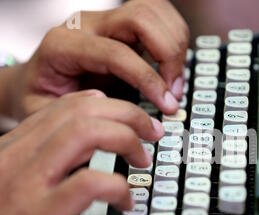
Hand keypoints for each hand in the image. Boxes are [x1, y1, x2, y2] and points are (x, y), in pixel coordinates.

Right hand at [0, 90, 162, 214]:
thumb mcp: (12, 182)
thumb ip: (42, 160)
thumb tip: (82, 143)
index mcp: (13, 148)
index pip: (64, 107)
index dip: (105, 105)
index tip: (127, 115)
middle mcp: (18, 157)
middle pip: (81, 111)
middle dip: (127, 114)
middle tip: (150, 133)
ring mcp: (28, 184)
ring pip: (86, 133)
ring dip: (126, 140)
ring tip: (142, 160)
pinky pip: (90, 183)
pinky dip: (118, 187)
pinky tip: (125, 202)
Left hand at [6, 0, 188, 119]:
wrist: (36, 82)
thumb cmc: (41, 98)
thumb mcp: (46, 114)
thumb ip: (79, 111)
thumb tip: (117, 109)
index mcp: (63, 45)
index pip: (117, 52)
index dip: (148, 79)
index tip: (165, 105)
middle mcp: (86, 25)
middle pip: (140, 17)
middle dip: (168, 55)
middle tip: (173, 91)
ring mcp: (106, 20)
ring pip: (154, 9)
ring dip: (175, 44)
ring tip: (174, 80)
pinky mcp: (123, 25)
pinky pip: (159, 16)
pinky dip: (175, 38)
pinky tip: (172, 66)